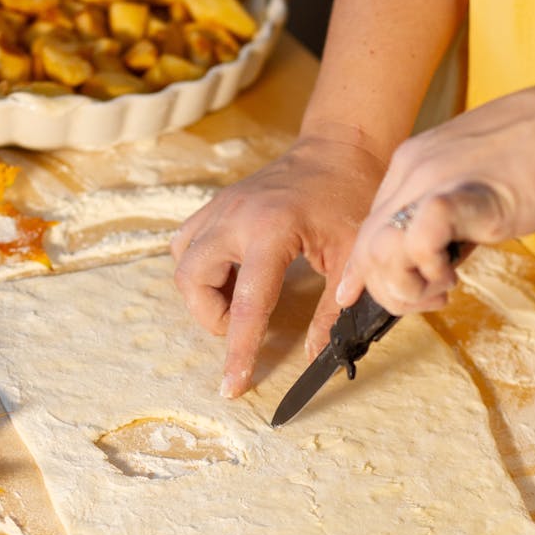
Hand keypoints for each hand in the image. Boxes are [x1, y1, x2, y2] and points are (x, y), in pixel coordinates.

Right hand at [171, 136, 385, 396]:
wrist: (340, 148)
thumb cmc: (352, 196)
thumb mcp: (353, 256)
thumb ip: (332, 310)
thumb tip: (312, 356)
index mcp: (272, 230)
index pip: (247, 304)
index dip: (238, 350)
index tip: (232, 386)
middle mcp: (235, 217)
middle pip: (192, 281)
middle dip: (211, 316)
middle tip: (244, 325)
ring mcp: (220, 206)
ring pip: (182, 261)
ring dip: (202, 292)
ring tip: (238, 300)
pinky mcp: (217, 204)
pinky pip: (187, 242)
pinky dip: (200, 267)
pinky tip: (232, 275)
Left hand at [335, 65, 534, 313]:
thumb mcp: (477, 181)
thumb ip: (447, 213)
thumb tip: (434, 255)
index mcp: (412, 162)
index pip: (369, 228)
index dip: (370, 273)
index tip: (383, 297)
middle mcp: (413, 168)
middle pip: (367, 247)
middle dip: (390, 289)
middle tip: (432, 298)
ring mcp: (434, 179)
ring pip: (379, 249)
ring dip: (405, 285)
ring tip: (443, 288)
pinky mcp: (464, 195)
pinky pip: (417, 241)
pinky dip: (427, 269)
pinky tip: (454, 274)